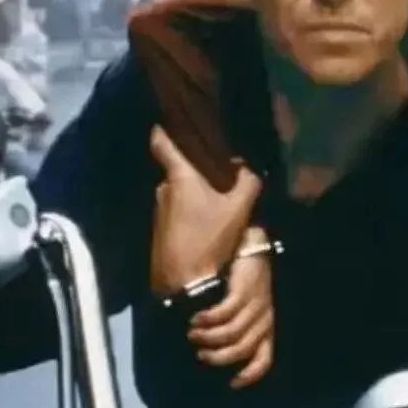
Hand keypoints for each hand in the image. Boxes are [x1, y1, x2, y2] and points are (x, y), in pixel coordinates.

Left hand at [150, 126, 261, 295]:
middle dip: (197, 171)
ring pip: (179, 193)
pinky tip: (207, 225)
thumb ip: (248, 182)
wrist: (184, 285)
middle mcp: (163, 189)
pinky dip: (191, 213)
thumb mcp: (239, 209)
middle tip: (221, 174)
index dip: (166, 128)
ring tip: (218, 203)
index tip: (176, 122)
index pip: (161, 141)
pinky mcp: (159, 232)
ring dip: (196, 195)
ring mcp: (159, 212)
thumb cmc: (209, 239)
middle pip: (179, 170)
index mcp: (179, 176)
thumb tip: (246, 167)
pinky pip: (177, 213)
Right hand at [188, 228, 274, 388]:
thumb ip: (237, 328)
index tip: (231, 383)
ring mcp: (256, 306)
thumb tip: (211, 350)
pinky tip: (196, 319)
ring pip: (231, 334)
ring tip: (192, 334)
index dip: (250, 375)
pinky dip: (208, 320)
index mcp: (267, 328)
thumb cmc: (245, 282)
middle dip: (218, 357)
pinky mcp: (244, 292)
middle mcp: (264, 320)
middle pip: (241, 350)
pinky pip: (224, 314)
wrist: (253, 247)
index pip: (264, 360)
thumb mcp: (248, 309)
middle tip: (201, 355)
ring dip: (208, 338)